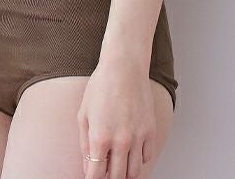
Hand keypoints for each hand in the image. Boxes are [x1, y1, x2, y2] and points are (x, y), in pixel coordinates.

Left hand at [77, 56, 156, 178]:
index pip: (96, 174)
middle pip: (117, 178)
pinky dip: (138, 159)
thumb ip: (84, 145)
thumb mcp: (84, 114)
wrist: (124, 67)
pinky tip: (130, 151)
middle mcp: (121, 141)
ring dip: (125, 172)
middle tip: (105, 171)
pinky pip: (146, 157)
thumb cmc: (101, 86)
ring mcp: (138, 137)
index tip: (92, 177)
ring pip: (134, 172)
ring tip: (118, 164)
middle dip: (109, 178)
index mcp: (100, 137)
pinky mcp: (150, 131)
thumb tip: (88, 167)